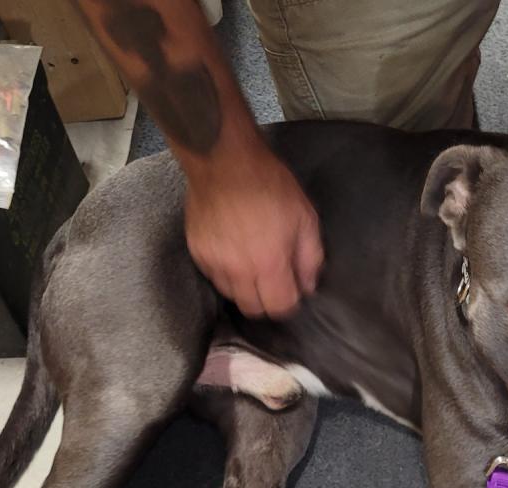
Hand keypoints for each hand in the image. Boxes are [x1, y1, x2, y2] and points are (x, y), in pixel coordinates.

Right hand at [185, 147, 323, 318]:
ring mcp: (213, 261)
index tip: (293, 292)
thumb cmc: (270, 185)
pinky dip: (227, 274)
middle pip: (252, 309)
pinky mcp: (196, 251)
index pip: (278, 307)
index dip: (289, 304)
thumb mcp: (305, 218)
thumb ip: (310, 258)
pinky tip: (236, 254)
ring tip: (254, 266)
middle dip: (267, 302)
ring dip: (246, 288)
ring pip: (231, 295)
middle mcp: (238, 269)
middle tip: (275, 283)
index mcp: (268, 263)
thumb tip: (308, 287)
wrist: (223, 159)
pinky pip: (214, 277)